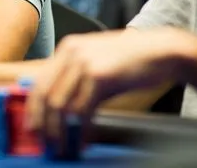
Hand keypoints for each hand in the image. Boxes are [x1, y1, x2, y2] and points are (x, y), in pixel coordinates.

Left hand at [25, 29, 188, 150]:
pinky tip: (84, 141)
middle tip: (47, 144)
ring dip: (61, 132)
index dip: (33, 110)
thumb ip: (76, 77)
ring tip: (65, 148)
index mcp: (66, 48)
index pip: (39, 83)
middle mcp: (70, 53)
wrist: (163, 51)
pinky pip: (83, 110)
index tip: (33, 129)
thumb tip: (58, 107)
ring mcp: (84, 63)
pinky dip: (81, 130)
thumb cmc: (132, 61)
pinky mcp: (99, 76)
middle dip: (43, 124)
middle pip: (44, 95)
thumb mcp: (96, 62)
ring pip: (61, 105)